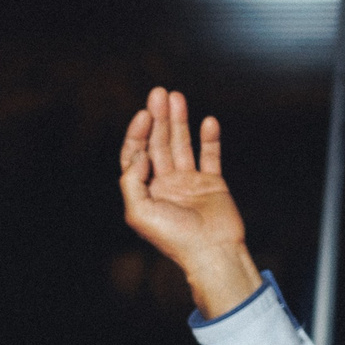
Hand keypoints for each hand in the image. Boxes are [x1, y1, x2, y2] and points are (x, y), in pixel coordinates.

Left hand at [119, 87, 260, 318]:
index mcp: (145, 192)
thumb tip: (138, 154)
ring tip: (176, 96)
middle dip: (158, 118)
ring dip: (179, 120)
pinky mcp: (212, 183)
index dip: (138, 133)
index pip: (136, 155)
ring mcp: (189, 183)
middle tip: (159, 93)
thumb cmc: (174, 237)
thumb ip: (132, 181)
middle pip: (158, 144)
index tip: (144, 114)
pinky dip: (209, 138)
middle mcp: (165, 184)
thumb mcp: (139, 212)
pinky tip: (207, 120)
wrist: (211, 251)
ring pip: (182, 144)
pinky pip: (210, 155)